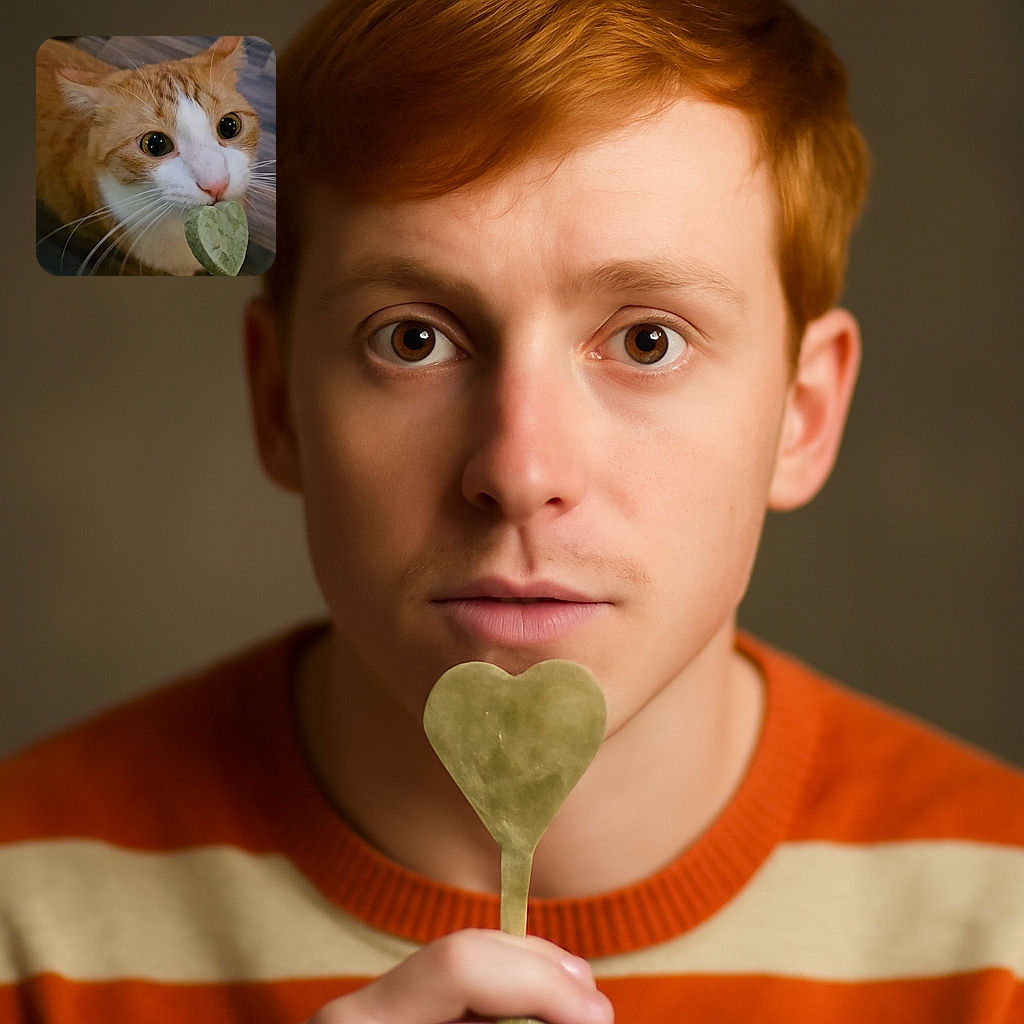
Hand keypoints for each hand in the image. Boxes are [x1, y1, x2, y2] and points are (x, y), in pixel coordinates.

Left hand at [304, 929, 613, 1023]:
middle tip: (598, 1015)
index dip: (537, 983)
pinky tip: (543, 1012)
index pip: (458, 966)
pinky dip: (508, 996)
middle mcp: (363, 1008)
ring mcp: (374, 1011)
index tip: (594, 1021)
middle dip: (545, 976)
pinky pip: (458, 992)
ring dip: (534, 980)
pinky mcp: (391, 1021)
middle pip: (471, 952)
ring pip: (470, 964)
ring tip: (580, 1007)